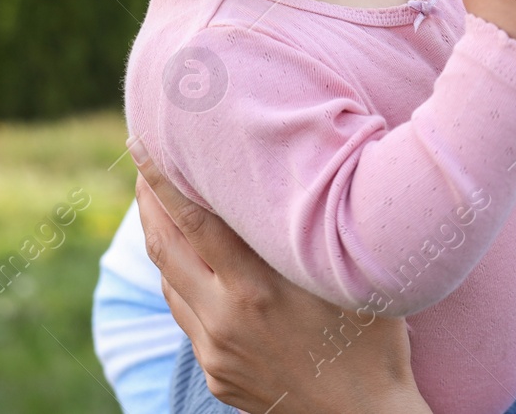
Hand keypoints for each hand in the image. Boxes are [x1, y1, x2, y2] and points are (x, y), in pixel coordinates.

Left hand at [134, 149, 431, 413]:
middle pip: (167, 247)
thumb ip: (306, 233)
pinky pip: (186, 315)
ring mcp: (216, 351)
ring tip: (159, 202)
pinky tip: (190, 259)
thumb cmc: (373, 338)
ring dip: (161, 238)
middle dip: (150, 200)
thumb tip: (288, 174)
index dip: (164, 180)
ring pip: (170, 282)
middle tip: (143, 161)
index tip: (144, 143)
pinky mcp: (216, 373)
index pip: (195, 221)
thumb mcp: (343, 275)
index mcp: (257, 289)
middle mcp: (226, 319)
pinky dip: (181, 278)